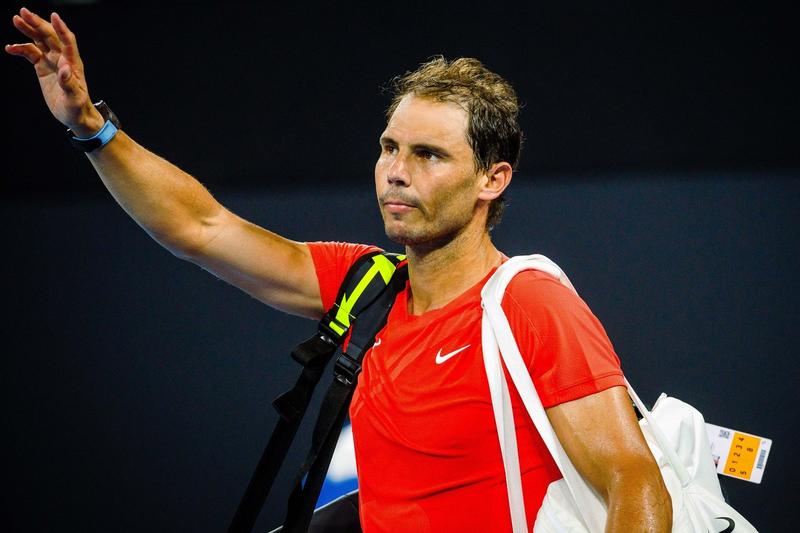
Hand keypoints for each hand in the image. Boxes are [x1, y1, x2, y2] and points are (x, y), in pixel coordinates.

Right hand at [6, 8, 103, 135]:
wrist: (74, 115)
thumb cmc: (77, 108)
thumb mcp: (74, 98)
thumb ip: (69, 84)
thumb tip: (65, 69)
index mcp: (72, 64)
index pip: (68, 41)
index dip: (61, 29)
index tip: (54, 16)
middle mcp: (62, 59)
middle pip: (50, 36)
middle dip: (37, 23)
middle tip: (22, 12)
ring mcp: (52, 62)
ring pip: (39, 41)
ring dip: (29, 30)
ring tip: (15, 19)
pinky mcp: (43, 67)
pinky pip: (31, 53)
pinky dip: (21, 49)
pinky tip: (10, 48)